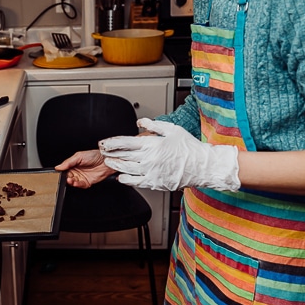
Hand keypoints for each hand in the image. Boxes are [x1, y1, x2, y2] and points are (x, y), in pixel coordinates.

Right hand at [54, 149, 116, 188]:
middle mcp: (77, 171)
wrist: (105, 161)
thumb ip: (68, 162)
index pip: (64, 170)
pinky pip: (80, 185)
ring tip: (70, 180)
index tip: (59, 173)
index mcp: (73, 164)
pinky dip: (77, 185)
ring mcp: (82, 177)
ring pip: (73, 182)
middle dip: (66, 178)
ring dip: (71, 182)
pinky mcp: (87, 182)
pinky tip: (75, 182)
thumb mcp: (78, 156)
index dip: (62, 172)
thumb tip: (58, 167)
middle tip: (65, 177)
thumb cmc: (94, 155)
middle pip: (68, 177)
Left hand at [99, 118, 240, 191]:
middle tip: (103, 152)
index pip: (125, 142)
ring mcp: (150, 172)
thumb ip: (153, 125)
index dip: (111, 143)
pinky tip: (121, 177)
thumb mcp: (172, 129)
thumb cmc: (189, 148)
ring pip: (126, 169)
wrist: (201, 166)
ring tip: (109, 163)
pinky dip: (125, 180)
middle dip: (110, 154)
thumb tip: (140, 122)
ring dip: (115, 166)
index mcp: (151, 144)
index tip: (103, 143)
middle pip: (123, 156)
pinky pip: (135, 182)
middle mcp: (148, 159)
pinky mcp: (154, 183)